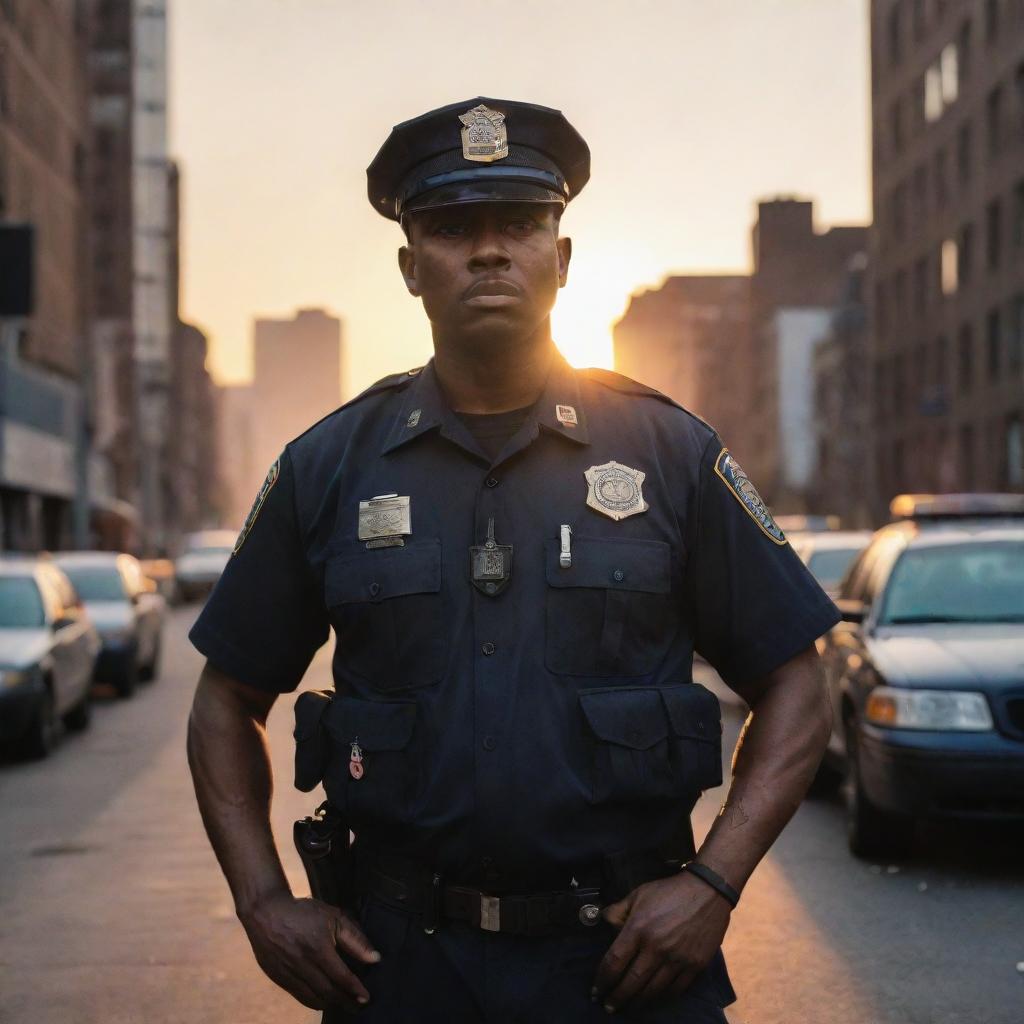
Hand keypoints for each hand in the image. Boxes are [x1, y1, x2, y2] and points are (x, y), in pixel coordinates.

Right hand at [239, 891, 380, 1011]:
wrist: (266, 912)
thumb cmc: (303, 912)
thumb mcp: (333, 917)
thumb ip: (355, 939)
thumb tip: (374, 958)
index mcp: (318, 948)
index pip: (341, 977)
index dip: (355, 990)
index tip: (366, 998)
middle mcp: (302, 964)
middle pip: (327, 992)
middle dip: (345, 1002)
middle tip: (358, 1008)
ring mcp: (288, 973)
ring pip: (312, 998)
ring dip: (330, 1005)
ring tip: (343, 1006)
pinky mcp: (278, 978)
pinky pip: (299, 996)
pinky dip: (313, 1001)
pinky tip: (323, 1001)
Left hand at [592, 871, 730, 1012]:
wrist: (708, 891)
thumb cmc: (669, 892)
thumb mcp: (638, 894)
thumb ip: (618, 910)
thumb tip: (603, 922)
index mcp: (639, 927)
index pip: (614, 961)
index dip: (602, 979)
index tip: (596, 989)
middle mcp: (657, 946)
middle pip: (631, 982)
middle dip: (616, 998)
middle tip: (608, 1006)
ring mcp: (677, 958)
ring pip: (652, 991)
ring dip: (637, 1003)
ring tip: (628, 1007)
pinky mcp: (695, 965)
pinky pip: (675, 990)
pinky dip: (661, 998)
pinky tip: (653, 999)